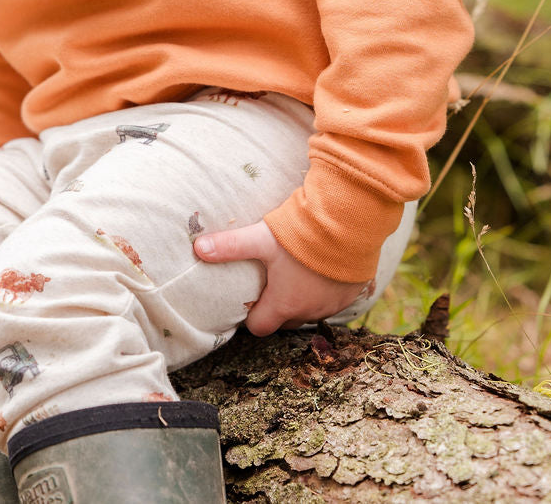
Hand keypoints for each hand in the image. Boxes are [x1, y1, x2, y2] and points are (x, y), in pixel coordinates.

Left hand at [193, 221, 365, 335]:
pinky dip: (326, 290)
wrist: (350, 223)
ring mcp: (333, 305)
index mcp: (284, 303)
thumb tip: (198, 248)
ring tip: (295, 273)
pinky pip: (334, 301)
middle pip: (285, 320)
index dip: (252, 315)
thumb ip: (230, 245)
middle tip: (271, 282)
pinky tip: (322, 268)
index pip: (260, 327)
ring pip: (311, 311)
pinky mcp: (353, 293)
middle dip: (276, 307)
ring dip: (302, 298)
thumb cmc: (303, 234)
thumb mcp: (261, 237)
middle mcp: (309, 311)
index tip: (250, 297)